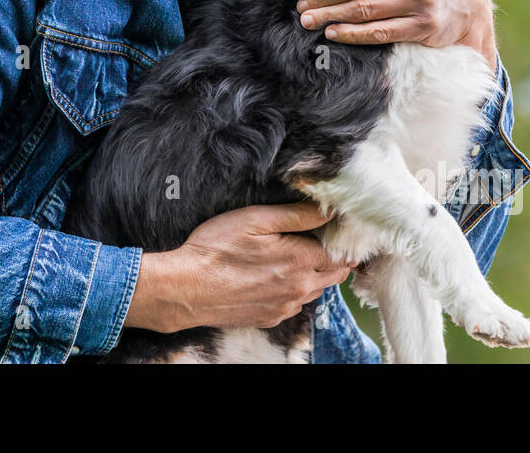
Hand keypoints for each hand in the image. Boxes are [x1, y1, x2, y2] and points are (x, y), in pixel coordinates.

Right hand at [123, 201, 354, 332]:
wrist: (187, 289)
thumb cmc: (217, 249)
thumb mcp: (256, 219)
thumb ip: (297, 215)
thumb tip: (329, 210)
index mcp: (300, 261)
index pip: (342, 254)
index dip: (342, 240)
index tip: (335, 228)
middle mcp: (299, 289)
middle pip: (335, 275)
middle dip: (334, 258)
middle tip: (319, 240)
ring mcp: (285, 307)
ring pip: (316, 290)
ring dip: (315, 275)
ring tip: (295, 257)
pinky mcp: (270, 318)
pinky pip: (295, 304)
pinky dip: (294, 290)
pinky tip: (275, 277)